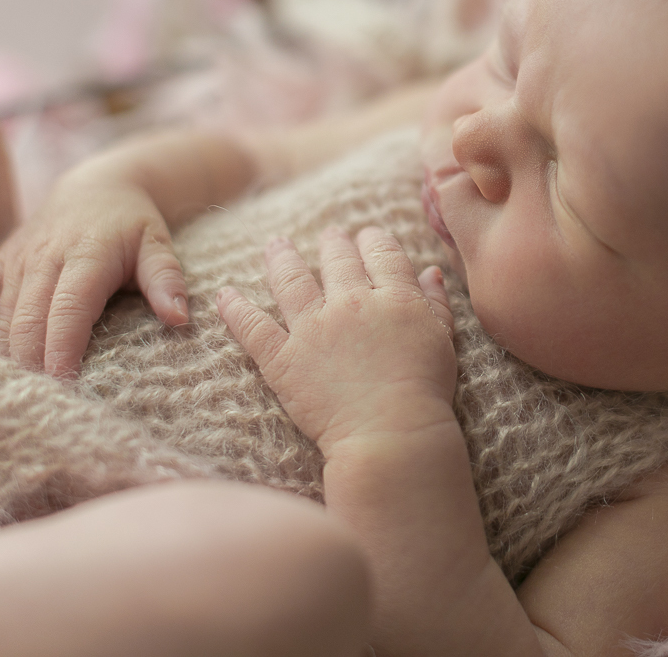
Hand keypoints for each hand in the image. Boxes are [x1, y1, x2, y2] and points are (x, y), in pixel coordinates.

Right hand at [0, 169, 188, 377]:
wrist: (97, 187)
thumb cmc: (133, 223)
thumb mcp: (158, 244)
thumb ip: (167, 279)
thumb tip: (178, 318)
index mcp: (86, 256)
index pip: (68, 309)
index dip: (62, 349)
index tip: (64, 385)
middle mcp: (45, 258)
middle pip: (27, 319)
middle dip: (30, 365)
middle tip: (39, 406)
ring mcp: (17, 260)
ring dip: (1, 354)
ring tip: (11, 395)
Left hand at [217, 226, 455, 453]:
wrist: (390, 433)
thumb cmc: (424, 392)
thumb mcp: (442, 340)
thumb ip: (435, 303)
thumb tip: (431, 272)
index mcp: (394, 298)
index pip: (382, 254)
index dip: (374, 240)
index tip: (368, 236)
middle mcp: (352, 303)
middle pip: (338, 260)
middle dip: (333, 243)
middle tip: (330, 234)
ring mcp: (313, 329)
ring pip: (291, 280)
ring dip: (282, 258)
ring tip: (277, 244)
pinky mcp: (283, 359)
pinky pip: (252, 327)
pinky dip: (235, 309)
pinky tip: (225, 294)